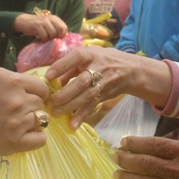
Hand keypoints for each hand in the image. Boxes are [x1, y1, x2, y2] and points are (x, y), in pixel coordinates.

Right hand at [0, 69, 50, 154]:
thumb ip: (15, 78)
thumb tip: (36, 86)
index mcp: (13, 82)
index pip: (42, 88)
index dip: (37, 94)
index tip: (29, 99)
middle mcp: (17, 101)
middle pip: (40, 104)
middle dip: (31, 107)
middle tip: (15, 112)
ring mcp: (17, 122)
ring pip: (41, 120)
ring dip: (31, 122)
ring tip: (16, 124)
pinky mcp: (15, 141)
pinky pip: (40, 139)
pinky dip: (35, 138)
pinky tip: (24, 136)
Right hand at [14, 13, 67, 40]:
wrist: (25, 21)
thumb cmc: (39, 25)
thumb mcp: (49, 24)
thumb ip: (56, 28)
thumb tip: (64, 38)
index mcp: (55, 18)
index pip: (64, 27)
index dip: (62, 34)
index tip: (57, 37)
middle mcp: (51, 18)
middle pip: (59, 30)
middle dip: (56, 37)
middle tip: (51, 38)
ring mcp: (44, 22)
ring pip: (52, 33)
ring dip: (49, 38)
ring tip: (45, 37)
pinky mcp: (37, 26)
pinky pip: (44, 35)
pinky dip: (43, 39)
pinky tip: (41, 38)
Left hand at [45, 47, 170, 128]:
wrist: (130, 70)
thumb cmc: (102, 60)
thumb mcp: (88, 56)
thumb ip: (70, 67)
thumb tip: (51, 80)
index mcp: (90, 54)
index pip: (75, 58)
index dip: (61, 66)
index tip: (48, 76)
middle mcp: (98, 67)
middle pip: (81, 82)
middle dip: (65, 93)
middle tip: (51, 102)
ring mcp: (103, 82)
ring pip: (87, 96)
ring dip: (71, 106)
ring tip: (56, 113)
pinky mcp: (105, 94)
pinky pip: (93, 106)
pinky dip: (82, 116)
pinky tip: (73, 124)